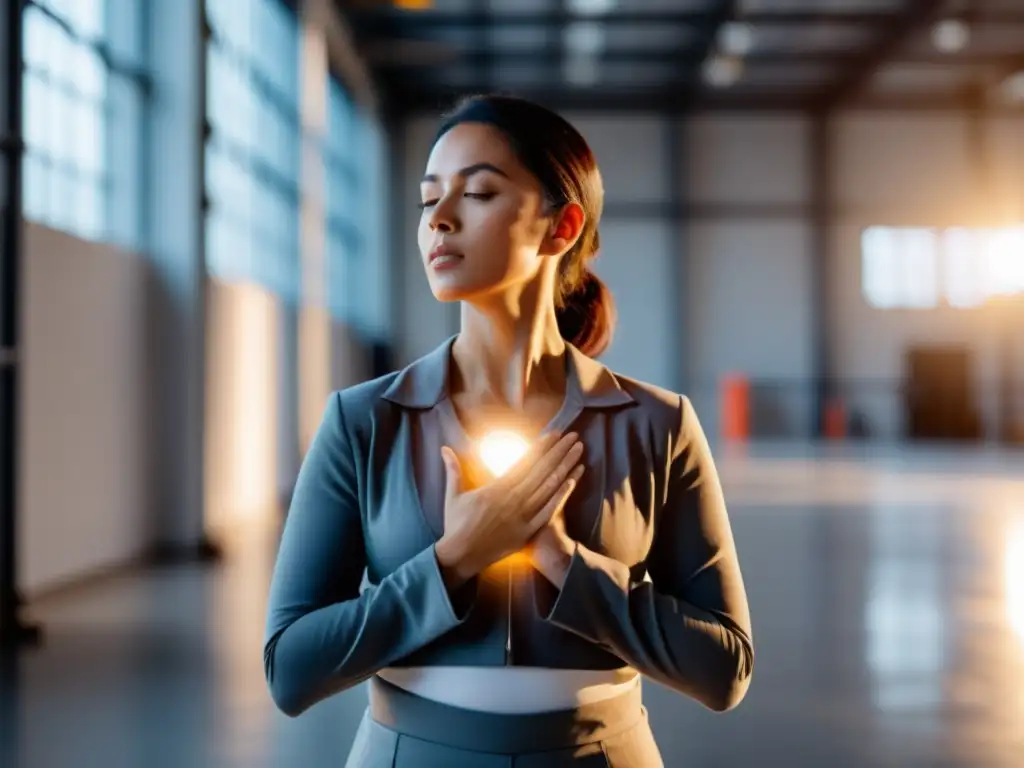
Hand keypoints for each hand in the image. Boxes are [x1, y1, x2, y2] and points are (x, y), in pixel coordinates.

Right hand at [435, 432, 584, 586]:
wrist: (460, 556)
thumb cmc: (455, 525)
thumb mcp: (453, 495)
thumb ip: (453, 470)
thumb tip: (444, 449)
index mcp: (496, 488)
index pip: (524, 462)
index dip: (540, 447)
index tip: (553, 434)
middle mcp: (512, 499)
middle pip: (541, 470)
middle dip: (558, 451)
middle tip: (573, 436)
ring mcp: (521, 516)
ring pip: (548, 487)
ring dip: (565, 468)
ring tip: (578, 452)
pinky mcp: (526, 532)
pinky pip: (547, 512)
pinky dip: (561, 496)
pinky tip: (572, 481)